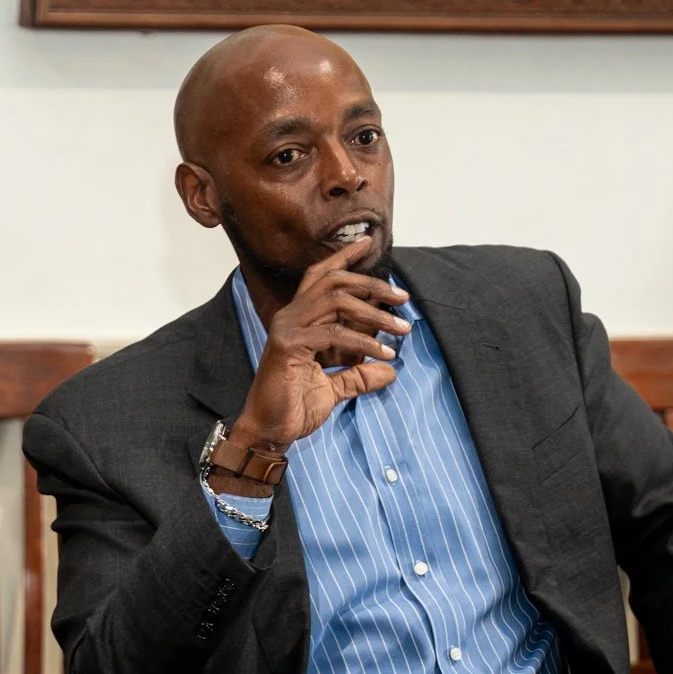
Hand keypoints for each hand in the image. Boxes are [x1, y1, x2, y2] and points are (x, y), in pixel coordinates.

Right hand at [229, 237, 409, 458]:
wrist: (270, 431)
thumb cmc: (294, 407)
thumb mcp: (335, 389)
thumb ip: (358, 376)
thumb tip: (390, 370)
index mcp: (298, 320)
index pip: (320, 277)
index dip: (343, 257)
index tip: (368, 242)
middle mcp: (290, 317)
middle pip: (333, 281)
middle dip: (372, 284)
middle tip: (402, 296)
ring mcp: (287, 328)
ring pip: (337, 300)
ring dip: (375, 311)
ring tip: (402, 328)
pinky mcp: (288, 345)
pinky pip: (334, 334)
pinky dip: (364, 342)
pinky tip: (384, 354)